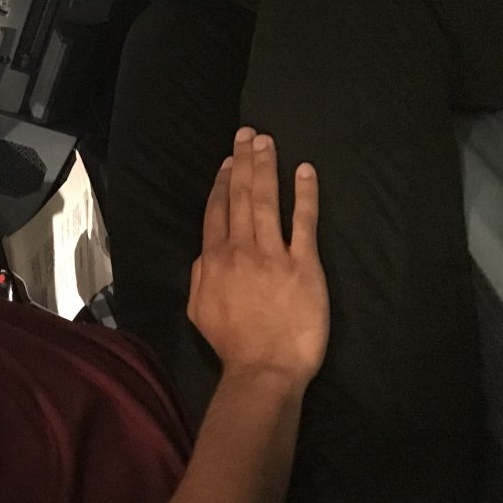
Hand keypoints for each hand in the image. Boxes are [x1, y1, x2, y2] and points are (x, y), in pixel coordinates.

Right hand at [186, 127, 328, 385]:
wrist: (265, 368)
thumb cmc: (232, 344)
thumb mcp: (198, 310)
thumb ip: (200, 276)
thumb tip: (205, 253)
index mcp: (214, 260)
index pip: (218, 211)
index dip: (223, 182)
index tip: (229, 160)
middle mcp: (240, 250)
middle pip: (241, 197)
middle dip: (244, 162)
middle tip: (249, 134)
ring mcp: (273, 254)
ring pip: (267, 201)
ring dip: (266, 168)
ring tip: (267, 142)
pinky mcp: (304, 264)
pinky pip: (304, 222)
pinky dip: (304, 194)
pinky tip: (304, 171)